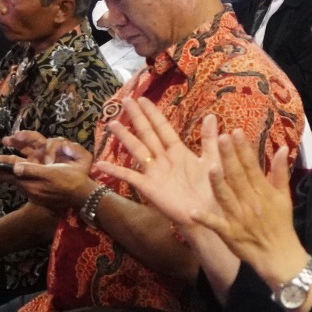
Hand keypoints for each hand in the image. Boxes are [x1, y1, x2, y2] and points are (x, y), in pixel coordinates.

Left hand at [4, 136, 96, 212]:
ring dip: (9, 176)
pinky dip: (19, 180)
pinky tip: (20, 178)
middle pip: (11, 180)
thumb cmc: (70, 180)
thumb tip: (14, 168)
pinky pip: (26, 186)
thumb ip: (33, 170)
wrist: (82, 196)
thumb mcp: (52, 172)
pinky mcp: (41, 196)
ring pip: (18, 183)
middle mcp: (30, 190)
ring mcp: (36, 194)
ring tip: (0, 172)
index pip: (9, 176)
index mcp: (31, 183)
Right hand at [94, 99, 218, 233]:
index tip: (143, 98)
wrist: (209, 213)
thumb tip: (211, 115)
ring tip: (112, 124)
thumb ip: (209, 139)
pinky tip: (100, 165)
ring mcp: (154, 173)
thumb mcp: (212, 159)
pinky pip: (129, 177)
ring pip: (137, 150)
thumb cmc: (212, 188)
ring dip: (125, 137)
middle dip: (137, 118)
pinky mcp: (149, 187)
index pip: (163, 128)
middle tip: (125, 100)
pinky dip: (115, 171)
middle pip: (147, 134)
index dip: (153, 113)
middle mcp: (164, 159)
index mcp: (179, 151)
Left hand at [197, 132, 306, 290]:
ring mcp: (238, 218)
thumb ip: (280, 172)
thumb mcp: (284, 196)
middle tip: (221, 138)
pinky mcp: (229, 234)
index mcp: (262, 191)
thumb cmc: (281, 223)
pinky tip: (194, 211)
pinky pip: (216, 225)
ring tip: (209, 167)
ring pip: (226, 197)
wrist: (279, 254)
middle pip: (237, 176)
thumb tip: (281, 148)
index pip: (251, 166)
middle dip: (229, 157)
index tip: (235, 132)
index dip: (243, 149)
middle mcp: (250, 201)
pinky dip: (205, 219)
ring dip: (218, 183)